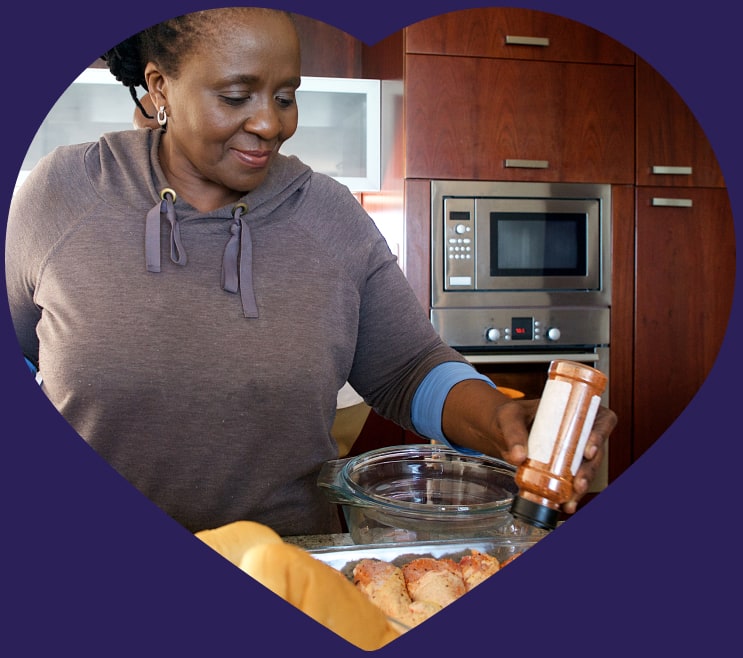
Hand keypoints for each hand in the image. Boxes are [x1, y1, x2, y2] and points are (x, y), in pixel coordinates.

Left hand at [441, 380, 617, 512]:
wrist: (501, 432)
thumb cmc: (510, 417)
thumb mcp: (509, 417)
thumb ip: (513, 432)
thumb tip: (519, 457)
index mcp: (575, 410)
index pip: (602, 420)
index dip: (600, 435)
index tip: (588, 451)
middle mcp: (580, 431)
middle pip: (597, 451)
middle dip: (590, 470)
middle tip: (578, 484)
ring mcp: (574, 451)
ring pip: (588, 470)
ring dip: (582, 487)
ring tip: (570, 501)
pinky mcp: (565, 467)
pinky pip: (575, 481)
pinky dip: (571, 494)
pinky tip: (565, 505)